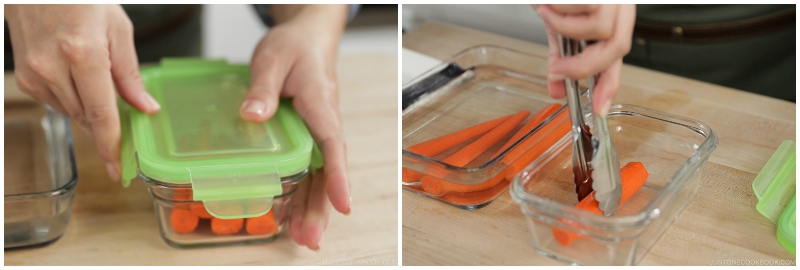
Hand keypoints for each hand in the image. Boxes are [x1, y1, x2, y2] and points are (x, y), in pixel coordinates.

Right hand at [5, 4, 159, 180]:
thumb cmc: (81, 0)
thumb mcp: (118, 29)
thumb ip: (130, 74)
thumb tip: (146, 108)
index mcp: (83, 53)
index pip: (101, 114)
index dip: (111, 145)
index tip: (118, 167)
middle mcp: (53, 67)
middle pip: (87, 118)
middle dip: (107, 126)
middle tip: (125, 128)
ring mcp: (34, 73)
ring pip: (72, 113)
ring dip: (90, 109)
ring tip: (97, 80)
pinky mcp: (25, 78)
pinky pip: (56, 103)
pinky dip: (73, 99)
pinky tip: (78, 78)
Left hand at [239, 4, 349, 249]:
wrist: (308, 39)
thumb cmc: (295, 47)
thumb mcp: (273, 59)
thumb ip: (263, 87)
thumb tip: (251, 115)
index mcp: (321, 104)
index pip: (333, 144)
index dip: (338, 177)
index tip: (343, 204)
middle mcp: (324, 124)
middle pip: (327, 171)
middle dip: (322, 207)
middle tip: (311, 238)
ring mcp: (316, 134)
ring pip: (318, 176)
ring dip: (312, 208)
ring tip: (304, 239)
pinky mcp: (306, 138)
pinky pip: (306, 170)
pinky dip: (300, 195)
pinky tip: (289, 218)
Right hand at [533, 4, 635, 116]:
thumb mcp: (558, 22)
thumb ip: (559, 55)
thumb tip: (557, 88)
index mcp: (614, 16)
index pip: (617, 56)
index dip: (610, 85)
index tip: (598, 107)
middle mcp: (619, 5)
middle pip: (616, 49)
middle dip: (583, 67)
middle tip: (558, 70)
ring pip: (598, 31)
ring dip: (564, 28)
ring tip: (547, 12)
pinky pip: (580, 12)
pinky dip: (558, 11)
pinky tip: (550, 0)